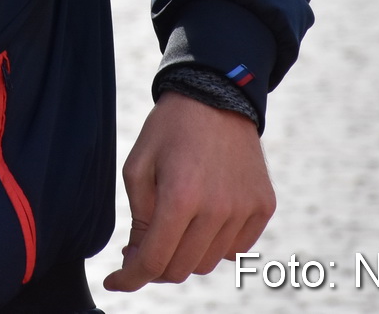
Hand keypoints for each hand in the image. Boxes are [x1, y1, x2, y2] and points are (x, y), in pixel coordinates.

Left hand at [103, 92, 275, 291]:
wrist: (216, 96)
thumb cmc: (169, 130)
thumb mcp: (138, 167)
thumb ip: (138, 219)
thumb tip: (138, 261)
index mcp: (181, 197)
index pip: (154, 261)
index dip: (130, 278)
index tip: (114, 282)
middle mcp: (218, 208)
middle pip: (181, 269)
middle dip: (155, 265)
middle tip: (142, 246)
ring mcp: (245, 209)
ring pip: (208, 262)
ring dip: (185, 253)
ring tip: (175, 224)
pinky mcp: (263, 206)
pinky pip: (235, 249)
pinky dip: (215, 244)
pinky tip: (203, 218)